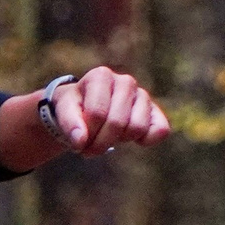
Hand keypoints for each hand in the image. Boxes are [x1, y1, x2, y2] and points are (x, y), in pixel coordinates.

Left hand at [50, 66, 172, 156]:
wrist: (86, 110)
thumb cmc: (75, 110)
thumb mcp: (63, 112)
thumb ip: (68, 123)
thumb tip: (80, 140)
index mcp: (101, 76)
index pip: (97, 113)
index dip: (86, 134)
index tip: (77, 141)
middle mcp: (125, 81)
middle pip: (117, 122)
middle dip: (100, 143)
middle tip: (89, 148)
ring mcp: (143, 95)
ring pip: (137, 127)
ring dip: (119, 141)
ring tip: (106, 138)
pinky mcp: (155, 111)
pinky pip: (161, 130)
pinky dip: (147, 140)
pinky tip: (132, 140)